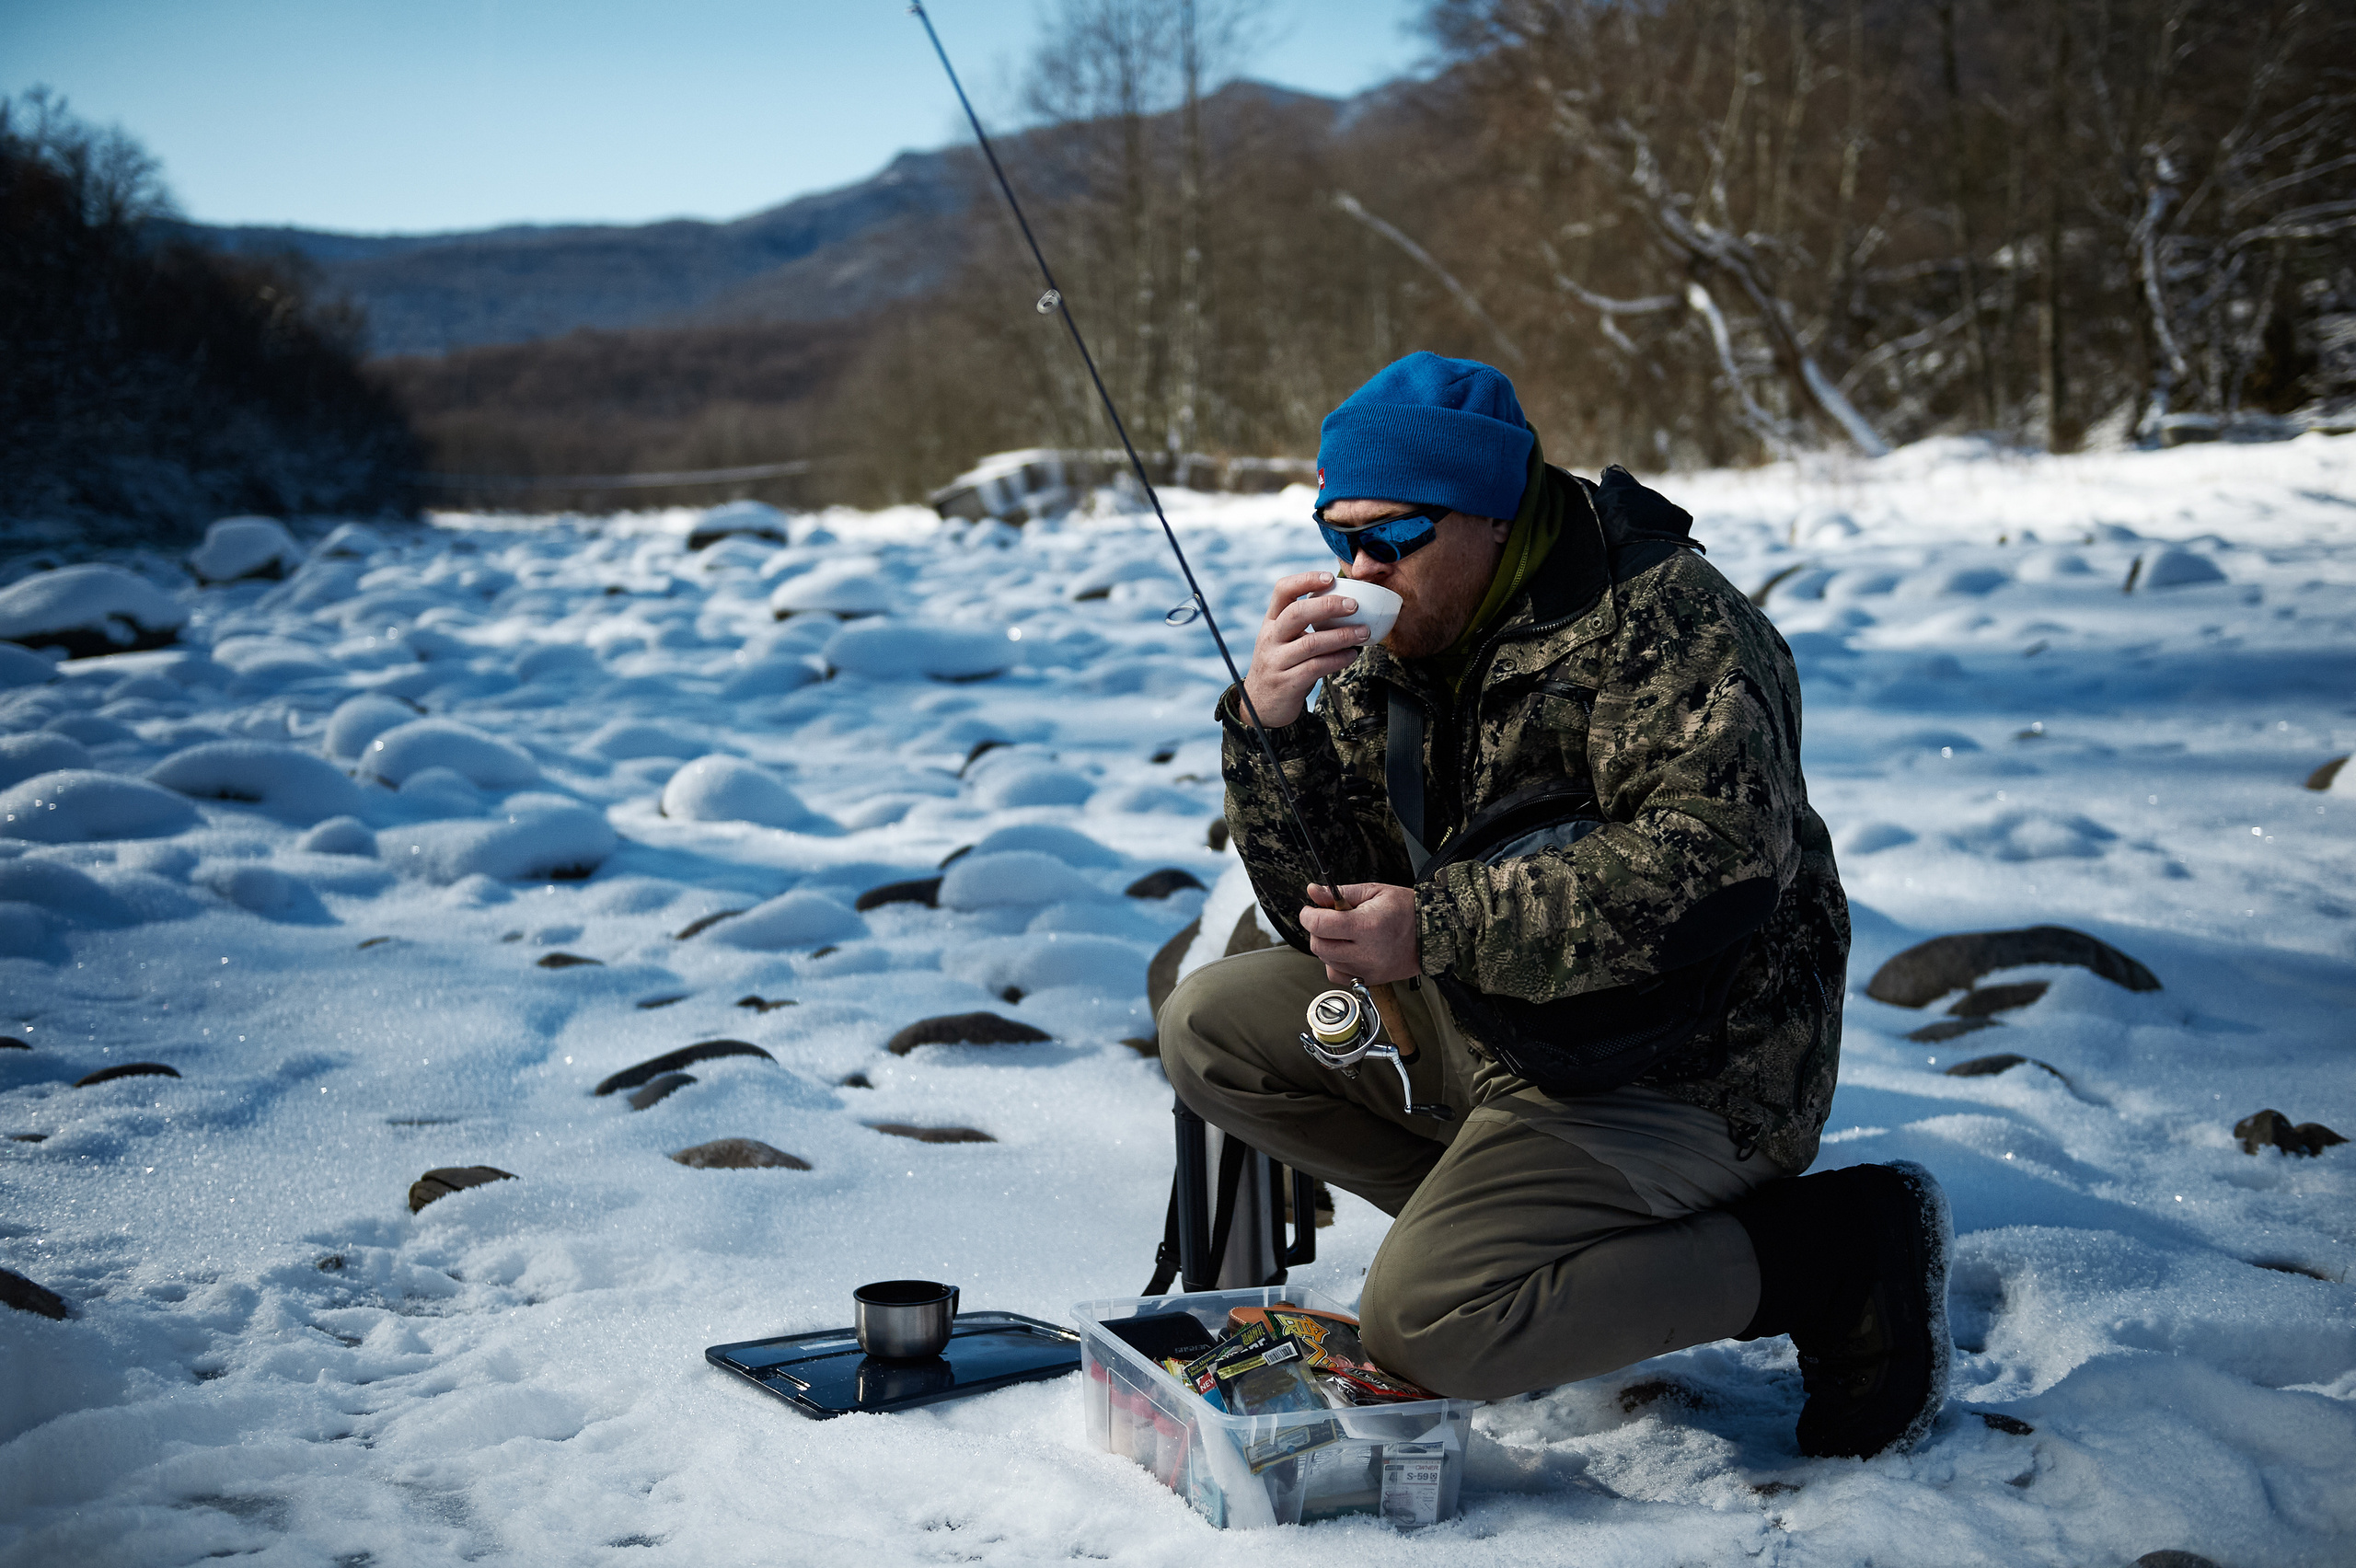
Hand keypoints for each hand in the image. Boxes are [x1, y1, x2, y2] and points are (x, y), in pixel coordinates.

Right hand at [1238, 569, 1369, 728]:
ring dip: (1341, 636)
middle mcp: (1270, 638)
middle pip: (1296, 613)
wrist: (1262, 706)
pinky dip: (1337, 660)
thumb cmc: (1282, 666)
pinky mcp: (1287, 683)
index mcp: (1271, 622)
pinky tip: (1351, 655)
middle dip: (1328, 606)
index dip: (1305, 580)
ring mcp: (1276, 661)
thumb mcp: (1284, 640)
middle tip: (1354, 605)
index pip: (1282, 591)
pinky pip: (1315, 667)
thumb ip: (1305, 623)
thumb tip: (1345, 602)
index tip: (1330, 577)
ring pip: (1310, 643)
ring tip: (1363, 633)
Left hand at [1298, 881, 1421, 985]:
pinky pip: (1338, 976)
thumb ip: (1340, 893)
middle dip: (1317, 931)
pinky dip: (1336, 964)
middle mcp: (1367, 952)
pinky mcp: (1371, 980)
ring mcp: (1369, 969)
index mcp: (1367, 925)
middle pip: (1319, 946)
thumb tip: (1313, 891)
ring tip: (1344, 934)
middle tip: (1328, 920)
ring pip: (1326, 962)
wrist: (1434, 933)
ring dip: (1327, 947)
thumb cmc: (1407, 909)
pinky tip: (1347, 951)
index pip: (1320, 925)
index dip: (1308, 915)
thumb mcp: (1374, 891)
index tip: (1310, 910)